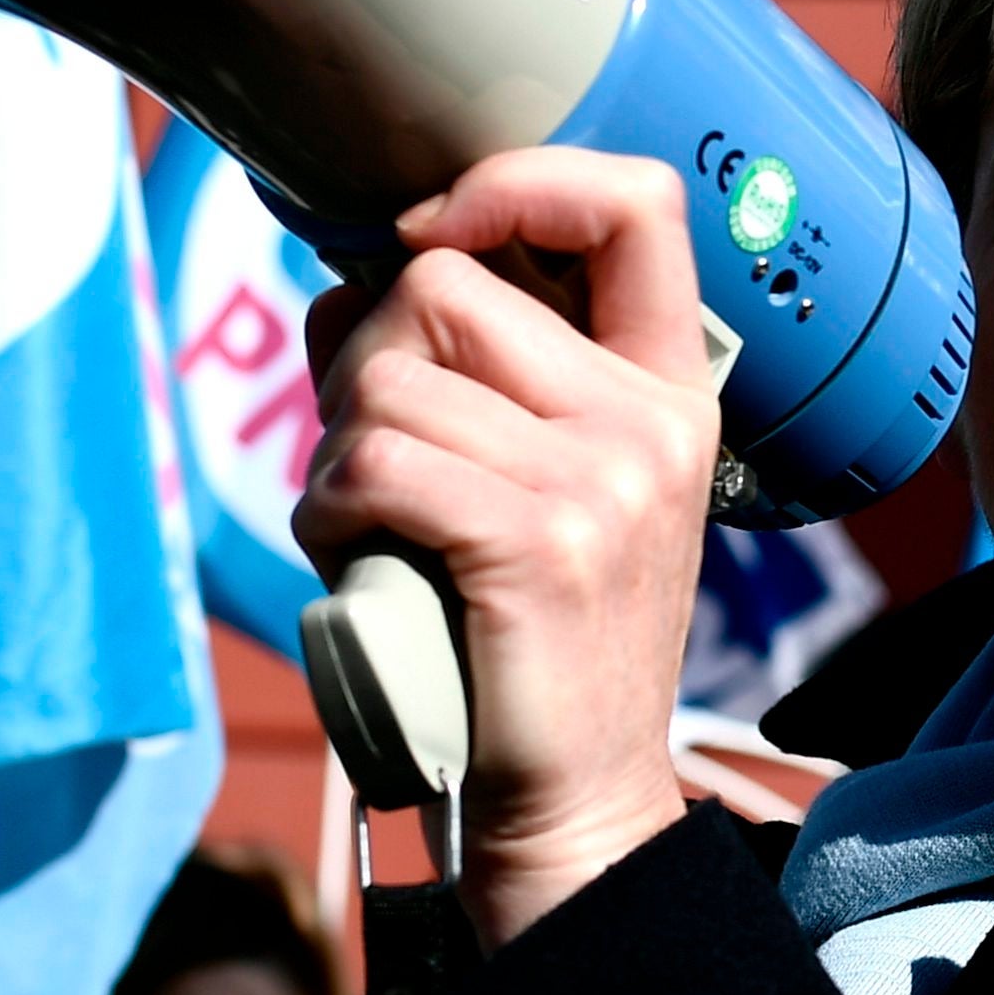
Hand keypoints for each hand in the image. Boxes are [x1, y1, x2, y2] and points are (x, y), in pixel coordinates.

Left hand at [298, 149, 711, 944]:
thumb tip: (347, 274)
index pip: (635, 202)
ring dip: (334, 452)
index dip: (519, 183)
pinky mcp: (538, 543)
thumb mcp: (536, 485)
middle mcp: (650, 420)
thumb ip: (472, 371)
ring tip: (369, 527)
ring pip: (389, 378)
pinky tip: (353, 559)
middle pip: (445, 286)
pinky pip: (374, 464)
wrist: (572, 811)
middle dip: (364, 363)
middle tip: (374, 462)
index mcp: (666, 388)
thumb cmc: (522, 643)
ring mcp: (605, 480)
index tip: (436, 235)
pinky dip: (327, 509)